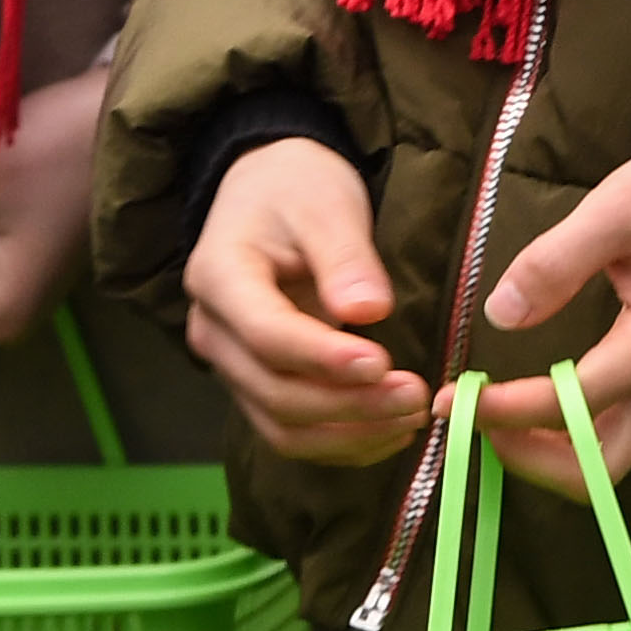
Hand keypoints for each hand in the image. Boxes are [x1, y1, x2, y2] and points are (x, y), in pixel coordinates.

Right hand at [180, 136, 427, 463]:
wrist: (268, 191)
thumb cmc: (296, 188)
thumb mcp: (325, 204)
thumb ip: (346, 257)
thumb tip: (370, 311)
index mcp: (218, 275)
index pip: (267, 334)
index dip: (324, 358)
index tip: (382, 363)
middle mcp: (213, 330)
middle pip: (274, 390)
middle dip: (348, 404)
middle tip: (417, 395)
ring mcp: (230, 363)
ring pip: (281, 425)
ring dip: (348, 433)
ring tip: (411, 418)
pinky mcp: (256, 383)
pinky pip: (290, 431)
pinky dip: (340, 442)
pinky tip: (390, 431)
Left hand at [471, 139, 630, 493]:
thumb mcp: (617, 206)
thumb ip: (557, 260)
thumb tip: (500, 314)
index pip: (573, 405)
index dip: (508, 411)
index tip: (452, 397)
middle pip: (596, 469)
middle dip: (527, 457)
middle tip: (472, 418)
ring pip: (603, 464)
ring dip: (541, 455)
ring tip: (488, 415)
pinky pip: (609, 438)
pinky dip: (561, 440)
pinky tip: (524, 406)